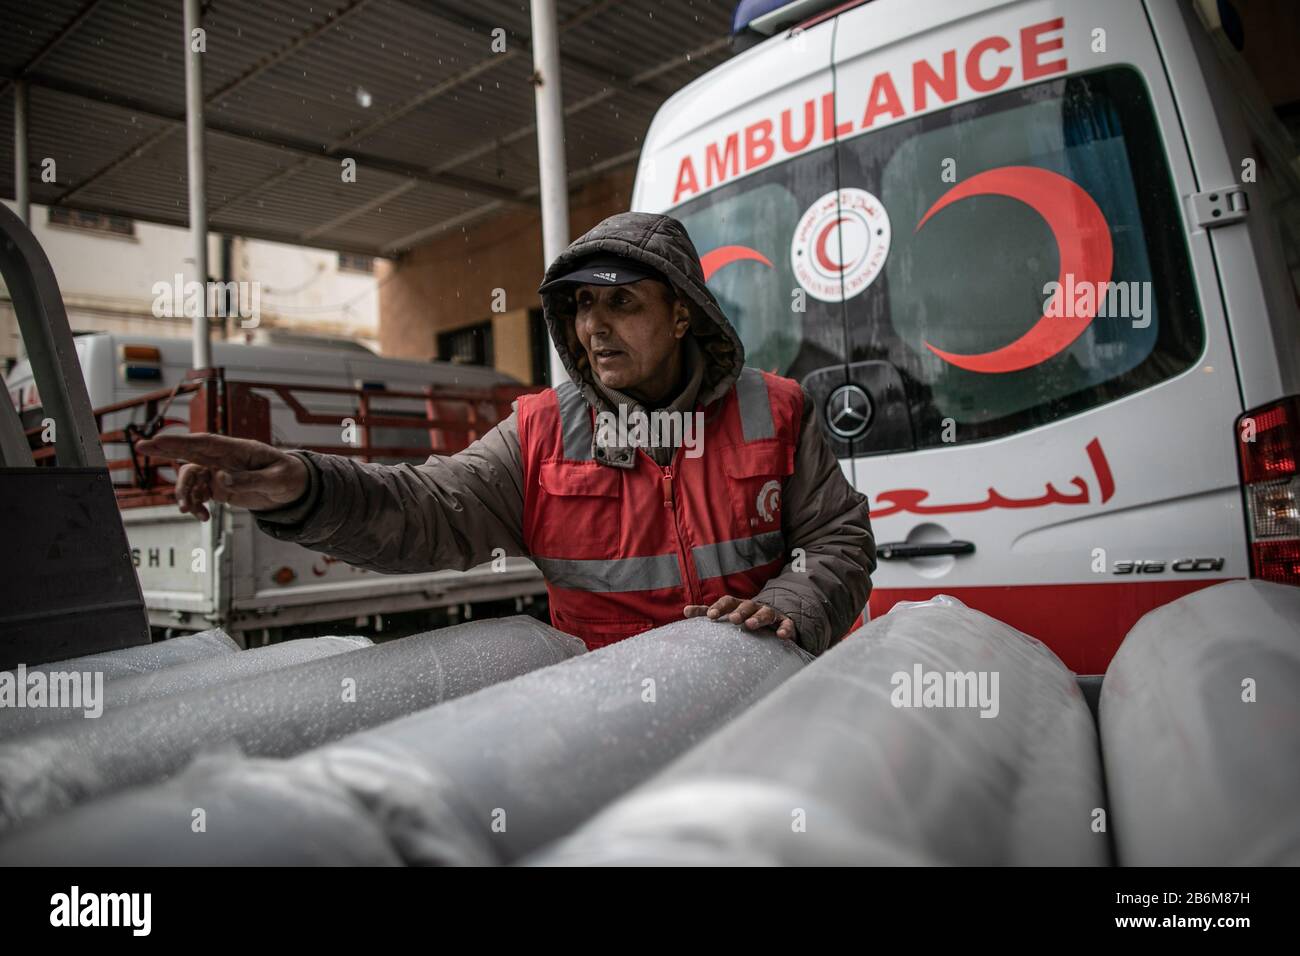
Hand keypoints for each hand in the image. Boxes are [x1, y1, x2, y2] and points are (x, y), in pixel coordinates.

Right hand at [134, 433, 308, 521]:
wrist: (294, 490)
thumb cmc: (289, 477)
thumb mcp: (277, 480)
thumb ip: (250, 480)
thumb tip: (221, 480)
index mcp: (239, 449)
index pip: (205, 442)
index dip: (181, 441)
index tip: (158, 440)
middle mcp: (224, 459)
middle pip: (190, 452)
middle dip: (165, 449)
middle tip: (141, 447)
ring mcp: (219, 472)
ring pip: (191, 477)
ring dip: (185, 493)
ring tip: (190, 511)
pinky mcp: (219, 488)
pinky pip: (199, 494)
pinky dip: (196, 505)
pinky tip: (203, 517)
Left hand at [683, 596, 795, 641]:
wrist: (774, 618)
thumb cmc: (745, 617)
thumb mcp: (728, 614)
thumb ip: (707, 613)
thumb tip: (685, 611)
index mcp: (738, 605)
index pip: (727, 602)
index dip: (719, 607)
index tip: (710, 617)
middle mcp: (753, 607)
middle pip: (746, 605)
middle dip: (739, 611)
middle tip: (733, 619)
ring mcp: (769, 613)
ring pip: (765, 613)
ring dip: (758, 618)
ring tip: (751, 625)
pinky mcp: (784, 622)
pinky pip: (786, 624)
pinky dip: (785, 629)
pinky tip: (781, 636)